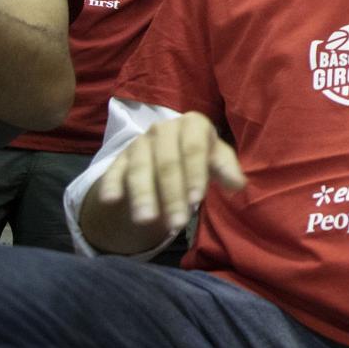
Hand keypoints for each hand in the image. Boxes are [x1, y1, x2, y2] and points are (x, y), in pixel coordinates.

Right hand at [94, 110, 245, 231]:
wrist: (169, 153)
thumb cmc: (200, 157)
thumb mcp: (217, 159)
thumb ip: (227, 170)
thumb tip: (238, 184)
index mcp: (193, 124)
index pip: (194, 149)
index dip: (195, 174)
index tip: (197, 199)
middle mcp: (164, 128)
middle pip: (167, 163)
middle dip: (172, 195)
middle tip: (177, 223)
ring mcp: (140, 142)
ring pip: (140, 169)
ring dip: (143, 196)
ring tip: (146, 221)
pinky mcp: (119, 158)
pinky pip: (113, 171)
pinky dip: (111, 184)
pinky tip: (111, 200)